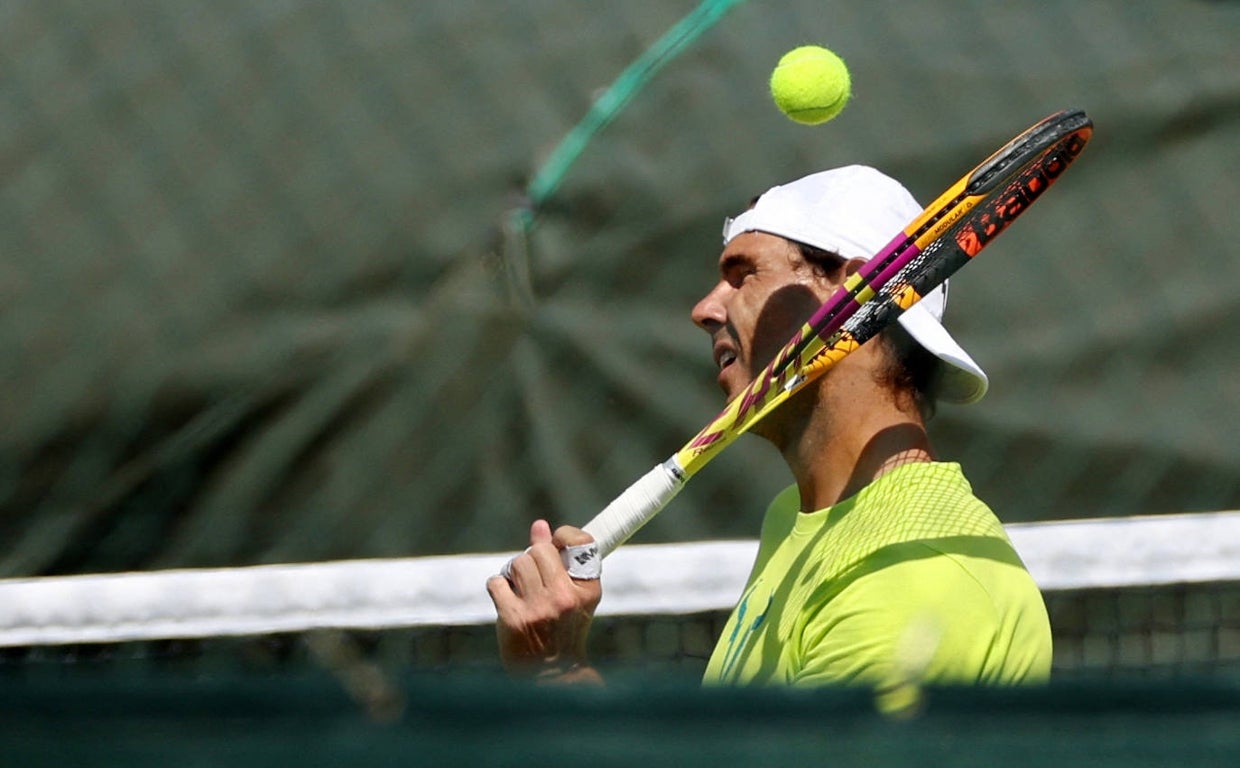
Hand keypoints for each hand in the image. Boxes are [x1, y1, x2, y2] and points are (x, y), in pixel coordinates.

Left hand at [486, 520, 602, 683]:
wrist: (553, 674)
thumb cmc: (564, 629)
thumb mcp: (573, 596)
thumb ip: (559, 560)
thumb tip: (539, 525)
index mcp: (587, 589)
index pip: (579, 540)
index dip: (561, 537)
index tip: (555, 545)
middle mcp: (565, 597)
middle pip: (538, 550)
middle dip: (532, 559)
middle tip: (533, 578)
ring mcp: (538, 608)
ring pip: (517, 563)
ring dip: (514, 574)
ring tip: (521, 591)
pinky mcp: (513, 618)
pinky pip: (497, 582)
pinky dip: (498, 588)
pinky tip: (507, 601)